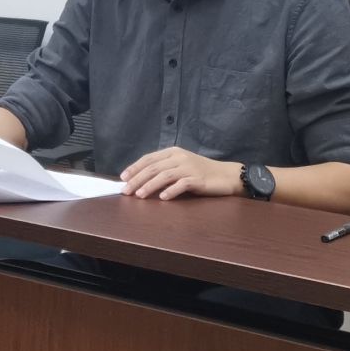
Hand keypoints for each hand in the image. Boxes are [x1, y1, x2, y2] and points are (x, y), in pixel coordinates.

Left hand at [120, 148, 241, 200]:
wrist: (226, 175)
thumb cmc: (201, 173)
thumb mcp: (181, 166)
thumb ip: (164, 169)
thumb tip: (141, 180)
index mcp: (173, 152)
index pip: (149, 158)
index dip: (135, 168)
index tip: (122, 178)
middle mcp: (180, 157)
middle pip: (154, 167)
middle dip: (137, 179)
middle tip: (126, 191)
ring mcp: (189, 167)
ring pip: (165, 175)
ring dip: (150, 185)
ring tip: (139, 195)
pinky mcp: (199, 179)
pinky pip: (182, 184)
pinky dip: (171, 191)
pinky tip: (163, 198)